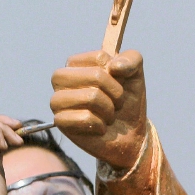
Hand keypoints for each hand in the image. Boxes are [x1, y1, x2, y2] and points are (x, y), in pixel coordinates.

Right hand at [50, 50, 147, 170]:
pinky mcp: (60, 122)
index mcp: (76, 63)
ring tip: (108, 116)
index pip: (100, 58)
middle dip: (115, 92)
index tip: (118, 84)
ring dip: (109, 110)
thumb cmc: (126, 101)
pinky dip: (100, 125)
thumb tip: (114, 66)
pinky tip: (99, 128)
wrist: (130, 135)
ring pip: (91, 97)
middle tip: (116, 102)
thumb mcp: (135, 75)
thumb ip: (132, 59)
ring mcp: (58, 100)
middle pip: (96, 75)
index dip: (117, 74)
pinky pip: (85, 118)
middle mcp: (61, 79)